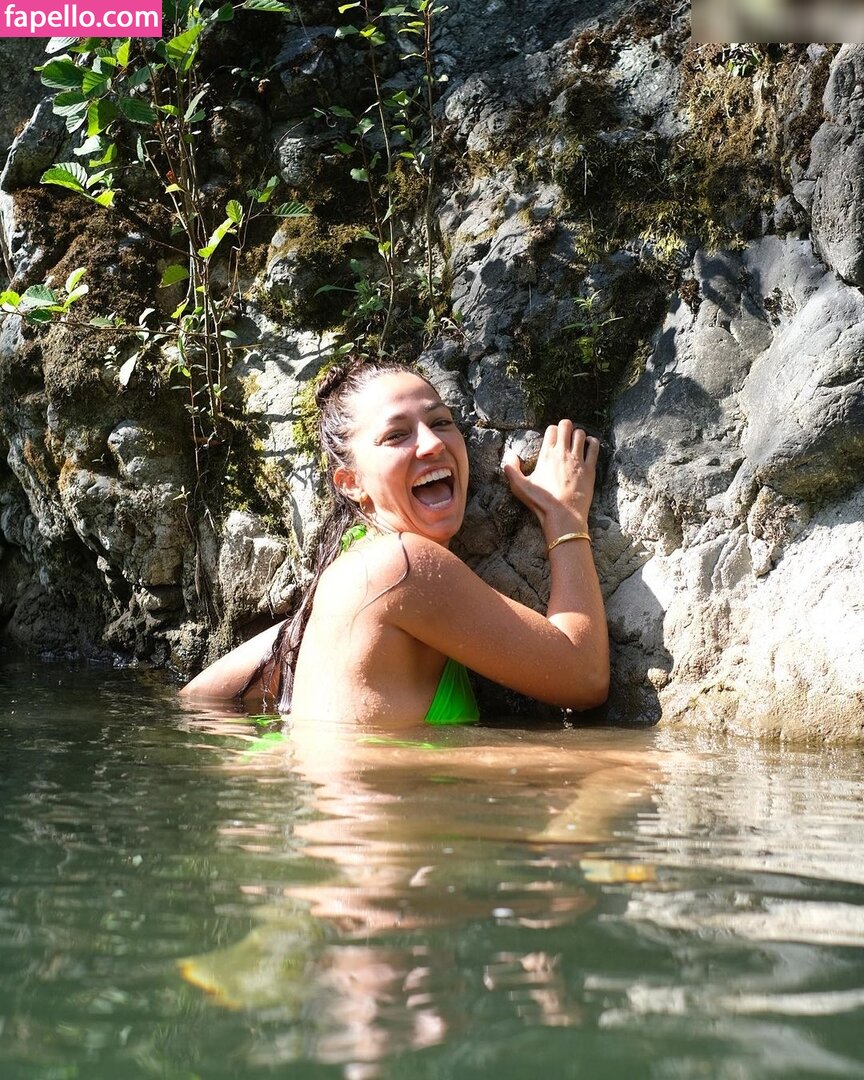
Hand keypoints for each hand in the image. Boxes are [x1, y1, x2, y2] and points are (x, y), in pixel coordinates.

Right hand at [502, 421, 599, 538]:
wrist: (563, 514)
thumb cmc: (541, 502)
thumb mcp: (519, 487)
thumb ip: (511, 469)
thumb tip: (509, 456)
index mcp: (547, 454)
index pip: (551, 429)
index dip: (552, 431)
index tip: (552, 438)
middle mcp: (563, 453)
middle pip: (566, 426)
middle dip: (565, 427)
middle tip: (565, 436)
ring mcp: (578, 459)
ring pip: (581, 434)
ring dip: (578, 435)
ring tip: (576, 442)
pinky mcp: (590, 468)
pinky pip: (594, 447)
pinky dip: (592, 442)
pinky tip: (588, 446)